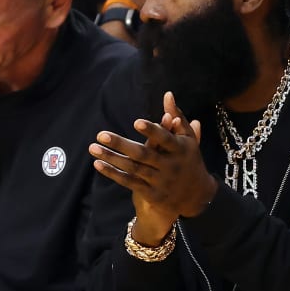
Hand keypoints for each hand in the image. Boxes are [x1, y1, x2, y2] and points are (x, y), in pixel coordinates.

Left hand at [90, 91, 216, 236]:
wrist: (196, 196)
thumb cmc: (188, 159)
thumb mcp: (187, 139)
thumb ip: (177, 117)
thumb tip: (167, 94)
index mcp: (181, 149)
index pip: (165, 139)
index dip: (151, 131)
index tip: (135, 122)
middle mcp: (171, 166)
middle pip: (142, 154)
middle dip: (121, 144)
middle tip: (100, 134)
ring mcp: (161, 181)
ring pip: (133, 168)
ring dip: (111, 158)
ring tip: (93, 148)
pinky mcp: (152, 194)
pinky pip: (129, 182)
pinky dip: (113, 173)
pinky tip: (98, 164)